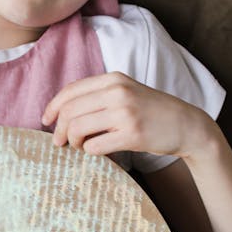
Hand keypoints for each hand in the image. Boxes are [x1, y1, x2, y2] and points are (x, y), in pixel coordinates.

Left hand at [41, 72, 212, 159]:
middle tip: (59, 142)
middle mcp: (117, 92)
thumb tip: (62, 110)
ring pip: (78, 129)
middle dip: (59, 129)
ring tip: (79, 146)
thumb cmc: (151, 111)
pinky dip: (89, 151)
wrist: (186, 124)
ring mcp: (125, 113)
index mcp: (113, 79)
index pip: (70, 91)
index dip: (52, 107)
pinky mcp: (132, 135)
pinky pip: (95, 146)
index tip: (46, 121)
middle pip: (70, 111)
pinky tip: (96, 150)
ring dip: (72, 142)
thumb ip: (98, 94)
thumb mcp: (125, 91)